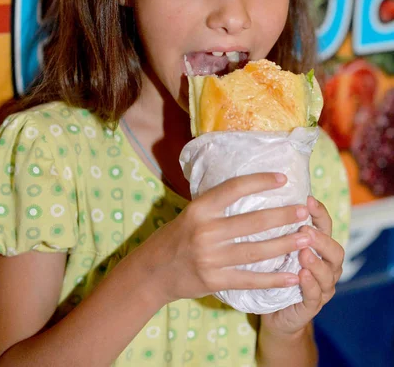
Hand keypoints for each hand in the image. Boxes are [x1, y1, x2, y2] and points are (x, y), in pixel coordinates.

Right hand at [136, 173, 311, 304]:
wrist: (154, 271)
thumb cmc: (177, 236)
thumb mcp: (191, 213)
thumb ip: (217, 204)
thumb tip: (252, 188)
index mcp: (200, 208)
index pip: (234, 188)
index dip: (260, 181)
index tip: (283, 178)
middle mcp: (205, 231)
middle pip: (253, 222)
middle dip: (283, 216)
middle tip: (304, 211)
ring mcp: (210, 258)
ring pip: (256, 250)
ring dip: (285, 244)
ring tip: (306, 238)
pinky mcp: (215, 280)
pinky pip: (250, 279)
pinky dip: (273, 278)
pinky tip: (293, 276)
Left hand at [261, 196, 344, 336]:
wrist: (275, 313)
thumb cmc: (276, 272)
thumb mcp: (276, 246)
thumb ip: (278, 227)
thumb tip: (261, 194)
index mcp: (319, 248)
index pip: (325, 226)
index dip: (319, 212)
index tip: (307, 199)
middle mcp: (326, 266)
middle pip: (334, 250)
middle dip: (321, 238)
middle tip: (305, 229)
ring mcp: (322, 287)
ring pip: (328, 273)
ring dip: (316, 261)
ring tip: (304, 251)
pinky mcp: (312, 306)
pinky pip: (315, 295)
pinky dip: (310, 284)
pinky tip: (302, 275)